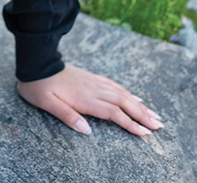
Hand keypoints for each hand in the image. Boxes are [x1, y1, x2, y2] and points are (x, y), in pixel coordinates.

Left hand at [16, 64, 162, 136]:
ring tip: (155, 115)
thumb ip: (67, 116)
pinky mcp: (93, 78)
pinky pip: (116, 86)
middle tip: (159, 126)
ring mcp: (95, 82)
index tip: (144, 133)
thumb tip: (87, 131)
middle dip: (143, 115)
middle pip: (124, 103)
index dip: (130, 123)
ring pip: (123, 94)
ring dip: (140, 105)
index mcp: (84, 99)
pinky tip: (137, 98)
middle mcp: (94, 90)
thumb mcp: (47, 104)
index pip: (113, 113)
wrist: (37, 63)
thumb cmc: (39, 87)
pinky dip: (129, 93)